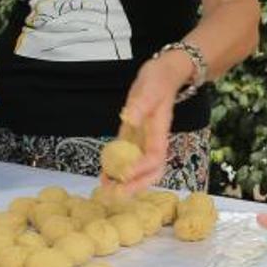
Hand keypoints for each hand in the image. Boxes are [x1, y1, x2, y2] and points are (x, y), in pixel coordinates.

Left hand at [110, 50, 190, 192]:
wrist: (163, 73)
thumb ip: (141, 104)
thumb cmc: (159, 79)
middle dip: (136, 185)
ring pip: (138, 168)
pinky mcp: (133, 136)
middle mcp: (153, 140)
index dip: (141, 167)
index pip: (155, 156)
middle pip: (152, 171)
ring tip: (107, 189)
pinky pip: (126, 157)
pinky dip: (116, 168)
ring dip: (124, 181)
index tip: (125, 173)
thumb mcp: (150, 87)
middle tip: (118, 193)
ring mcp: (143, 140)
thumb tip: (129, 118)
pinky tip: (104, 175)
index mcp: (159, 131)